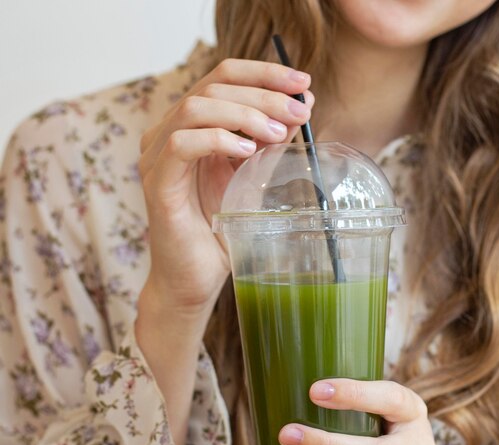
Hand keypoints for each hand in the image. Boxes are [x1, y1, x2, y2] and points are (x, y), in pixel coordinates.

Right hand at [138, 58, 313, 321]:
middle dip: (263, 93)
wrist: (195, 278)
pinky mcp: (157, 183)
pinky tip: (247, 152)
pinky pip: (181, 144)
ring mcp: (158, 157)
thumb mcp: (252, 179)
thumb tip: (301, 105)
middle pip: (212, 86)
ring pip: (195, 108)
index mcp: (193, 128)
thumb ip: (269, 143)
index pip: (223, 79)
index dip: (263, 73)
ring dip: (244, 114)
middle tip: (300, 109)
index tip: (303, 81)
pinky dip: (218, 140)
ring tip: (277, 134)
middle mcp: (170, 134)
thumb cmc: (220, 233)